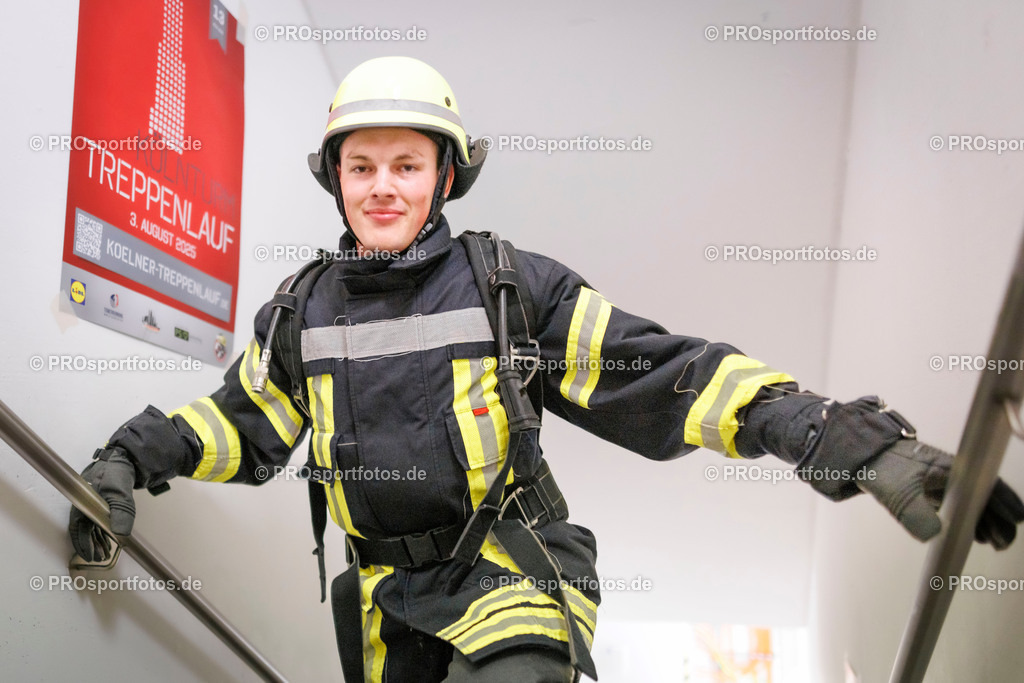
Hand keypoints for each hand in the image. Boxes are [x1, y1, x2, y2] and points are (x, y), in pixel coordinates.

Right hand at [68, 449, 136, 561]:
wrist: (126, 457)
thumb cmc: (117, 472)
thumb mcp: (120, 492)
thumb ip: (121, 511)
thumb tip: (121, 534)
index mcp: (83, 502)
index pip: (78, 528)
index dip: (82, 543)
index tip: (88, 557)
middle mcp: (86, 504)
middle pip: (85, 529)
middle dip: (90, 545)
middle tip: (99, 559)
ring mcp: (94, 503)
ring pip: (93, 525)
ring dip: (98, 540)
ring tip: (105, 554)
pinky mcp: (103, 502)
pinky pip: (100, 520)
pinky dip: (104, 531)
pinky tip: (110, 540)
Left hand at [858, 439, 1023, 548]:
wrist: (861, 459)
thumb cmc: (881, 468)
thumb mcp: (897, 493)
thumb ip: (915, 514)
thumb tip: (934, 534)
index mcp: (951, 469)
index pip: (988, 484)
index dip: (1006, 502)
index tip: (1017, 519)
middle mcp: (953, 475)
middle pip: (986, 497)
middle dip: (1000, 520)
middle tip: (1003, 543)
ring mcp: (945, 483)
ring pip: (976, 503)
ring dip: (988, 523)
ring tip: (995, 544)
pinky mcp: (935, 492)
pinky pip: (962, 507)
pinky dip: (972, 521)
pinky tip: (978, 536)